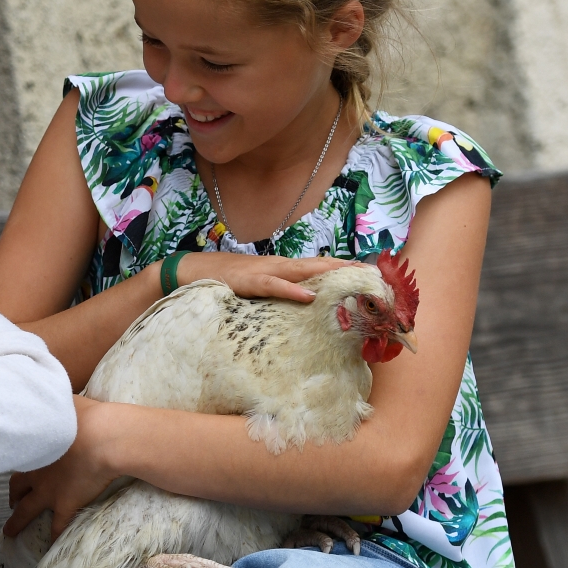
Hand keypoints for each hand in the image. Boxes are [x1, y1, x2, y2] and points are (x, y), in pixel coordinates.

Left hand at [4, 396, 122, 539]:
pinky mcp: (66, 505)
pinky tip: (49, 549)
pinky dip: (53, 538)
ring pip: (26, 512)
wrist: (103, 437)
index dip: (10, 460)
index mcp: (33, 447)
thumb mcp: (64, 400)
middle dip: (11, 494)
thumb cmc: (85, 415)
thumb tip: (48, 388)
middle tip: (9, 500)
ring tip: (9, 532)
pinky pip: (58, 527)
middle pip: (16, 486)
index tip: (6, 462)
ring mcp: (49, 492)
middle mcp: (35, 472)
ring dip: (16, 522)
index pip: (14, 456)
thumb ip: (55, 401)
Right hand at [173, 252, 354, 302]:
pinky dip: (292, 289)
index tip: (370, 272)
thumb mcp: (258, 287)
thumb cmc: (226, 281)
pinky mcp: (249, 281)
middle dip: (346, 267)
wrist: (192, 270)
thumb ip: (279, 292)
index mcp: (282, 268)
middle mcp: (278, 265)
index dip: (344, 267)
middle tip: (374, 273)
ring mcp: (265, 271)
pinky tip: (310, 294)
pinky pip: (274, 285)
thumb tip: (302, 303)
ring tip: (352, 276)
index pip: (319, 265)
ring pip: (303, 270)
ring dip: (328, 271)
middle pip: (319, 264)